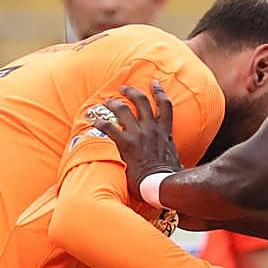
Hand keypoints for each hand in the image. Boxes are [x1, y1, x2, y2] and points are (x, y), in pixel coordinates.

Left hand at [88, 80, 181, 199]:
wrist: (161, 185)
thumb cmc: (168, 178)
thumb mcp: (175, 160)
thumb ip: (170, 154)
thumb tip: (174, 162)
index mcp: (165, 132)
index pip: (165, 105)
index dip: (159, 91)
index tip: (154, 83)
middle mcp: (152, 129)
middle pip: (142, 101)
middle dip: (132, 91)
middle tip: (123, 88)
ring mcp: (138, 135)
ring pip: (123, 109)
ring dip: (113, 104)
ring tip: (106, 102)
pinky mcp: (126, 144)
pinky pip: (109, 127)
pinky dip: (99, 121)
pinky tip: (92, 119)